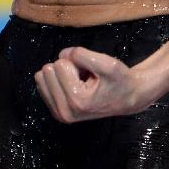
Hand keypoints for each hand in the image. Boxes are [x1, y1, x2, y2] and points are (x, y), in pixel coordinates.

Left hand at [34, 46, 150, 122]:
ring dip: (62, 75)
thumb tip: (61, 55)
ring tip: (80, 82)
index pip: (60, 64)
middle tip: (85, 77)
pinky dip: (58, 81)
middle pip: (48, 71)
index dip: (77, 63)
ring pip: (42, 77)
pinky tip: (74, 87)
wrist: (127, 98)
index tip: (91, 73)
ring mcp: (59, 114)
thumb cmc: (119, 80)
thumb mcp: (107, 63)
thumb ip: (82, 55)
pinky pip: (42, 85)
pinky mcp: (56, 112)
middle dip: (68, 68)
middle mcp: (64, 111)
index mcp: (77, 101)